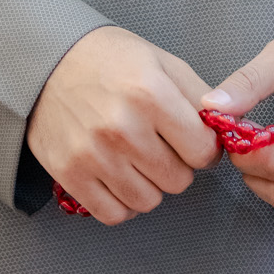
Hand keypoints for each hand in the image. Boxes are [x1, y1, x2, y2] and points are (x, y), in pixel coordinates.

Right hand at [26, 26, 219, 225]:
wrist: (46, 61)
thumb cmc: (108, 59)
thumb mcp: (161, 60)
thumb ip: (198, 96)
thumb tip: (226, 128)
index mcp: (150, 93)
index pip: (202, 152)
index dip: (203, 149)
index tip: (192, 141)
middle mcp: (122, 127)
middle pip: (178, 180)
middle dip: (176, 165)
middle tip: (158, 144)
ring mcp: (94, 154)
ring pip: (148, 201)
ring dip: (149, 185)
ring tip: (136, 157)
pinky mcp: (71, 174)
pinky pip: (114, 214)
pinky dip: (121, 202)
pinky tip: (118, 176)